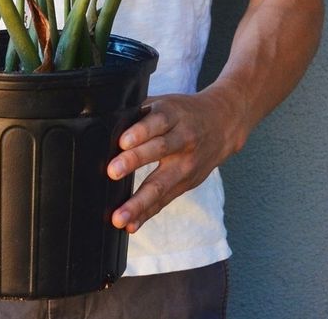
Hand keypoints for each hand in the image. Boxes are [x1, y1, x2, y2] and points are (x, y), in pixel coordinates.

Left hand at [107, 87, 246, 232]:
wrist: (223, 124)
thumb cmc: (181, 113)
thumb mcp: (164, 103)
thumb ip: (139, 112)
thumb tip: (104, 121)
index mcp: (173, 115)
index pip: (157, 122)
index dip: (140, 131)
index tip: (122, 141)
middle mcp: (183, 139)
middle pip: (159, 150)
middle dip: (135, 161)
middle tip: (112, 172)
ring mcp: (186, 164)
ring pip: (162, 183)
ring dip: (139, 201)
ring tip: (119, 217)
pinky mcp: (187, 183)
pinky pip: (164, 200)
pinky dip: (147, 213)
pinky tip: (131, 225)